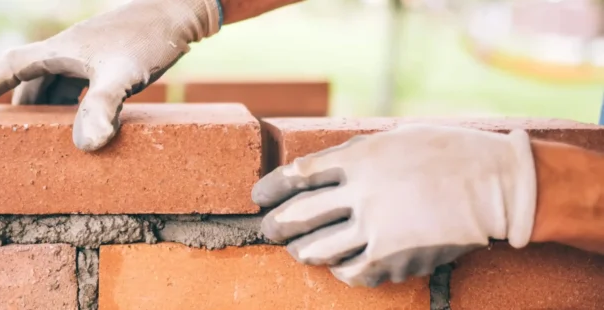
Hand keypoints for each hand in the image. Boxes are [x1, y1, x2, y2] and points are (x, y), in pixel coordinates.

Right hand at [0, 0, 222, 151]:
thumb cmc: (149, 37)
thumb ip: (103, 107)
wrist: (181, 10)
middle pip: (25, 80)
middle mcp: (66, 52)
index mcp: (59, 51)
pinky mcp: (104, 63)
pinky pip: (72, 88)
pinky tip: (77, 127)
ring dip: (39, 109)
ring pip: (49, 85)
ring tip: (33, 140)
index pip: (9, 66)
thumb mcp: (124, 74)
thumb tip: (87, 145)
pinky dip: (66, 108)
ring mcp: (85, 57)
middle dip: (7, 105)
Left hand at [253, 124, 538, 286]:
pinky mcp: (393, 258)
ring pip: (316, 250)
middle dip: (275, 226)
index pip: (297, 175)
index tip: (258, 197)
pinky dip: (339, 270)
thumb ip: (355, 153)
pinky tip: (339, 266)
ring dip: (301, 251)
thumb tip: (318, 168)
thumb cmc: (448, 154)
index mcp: (359, 158)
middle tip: (268, 229)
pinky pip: (350, 272)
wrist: (497, 186)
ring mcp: (376, 229)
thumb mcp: (395, 138)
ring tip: (299, 250)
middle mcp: (361, 193)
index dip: (271, 188)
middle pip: (298, 215)